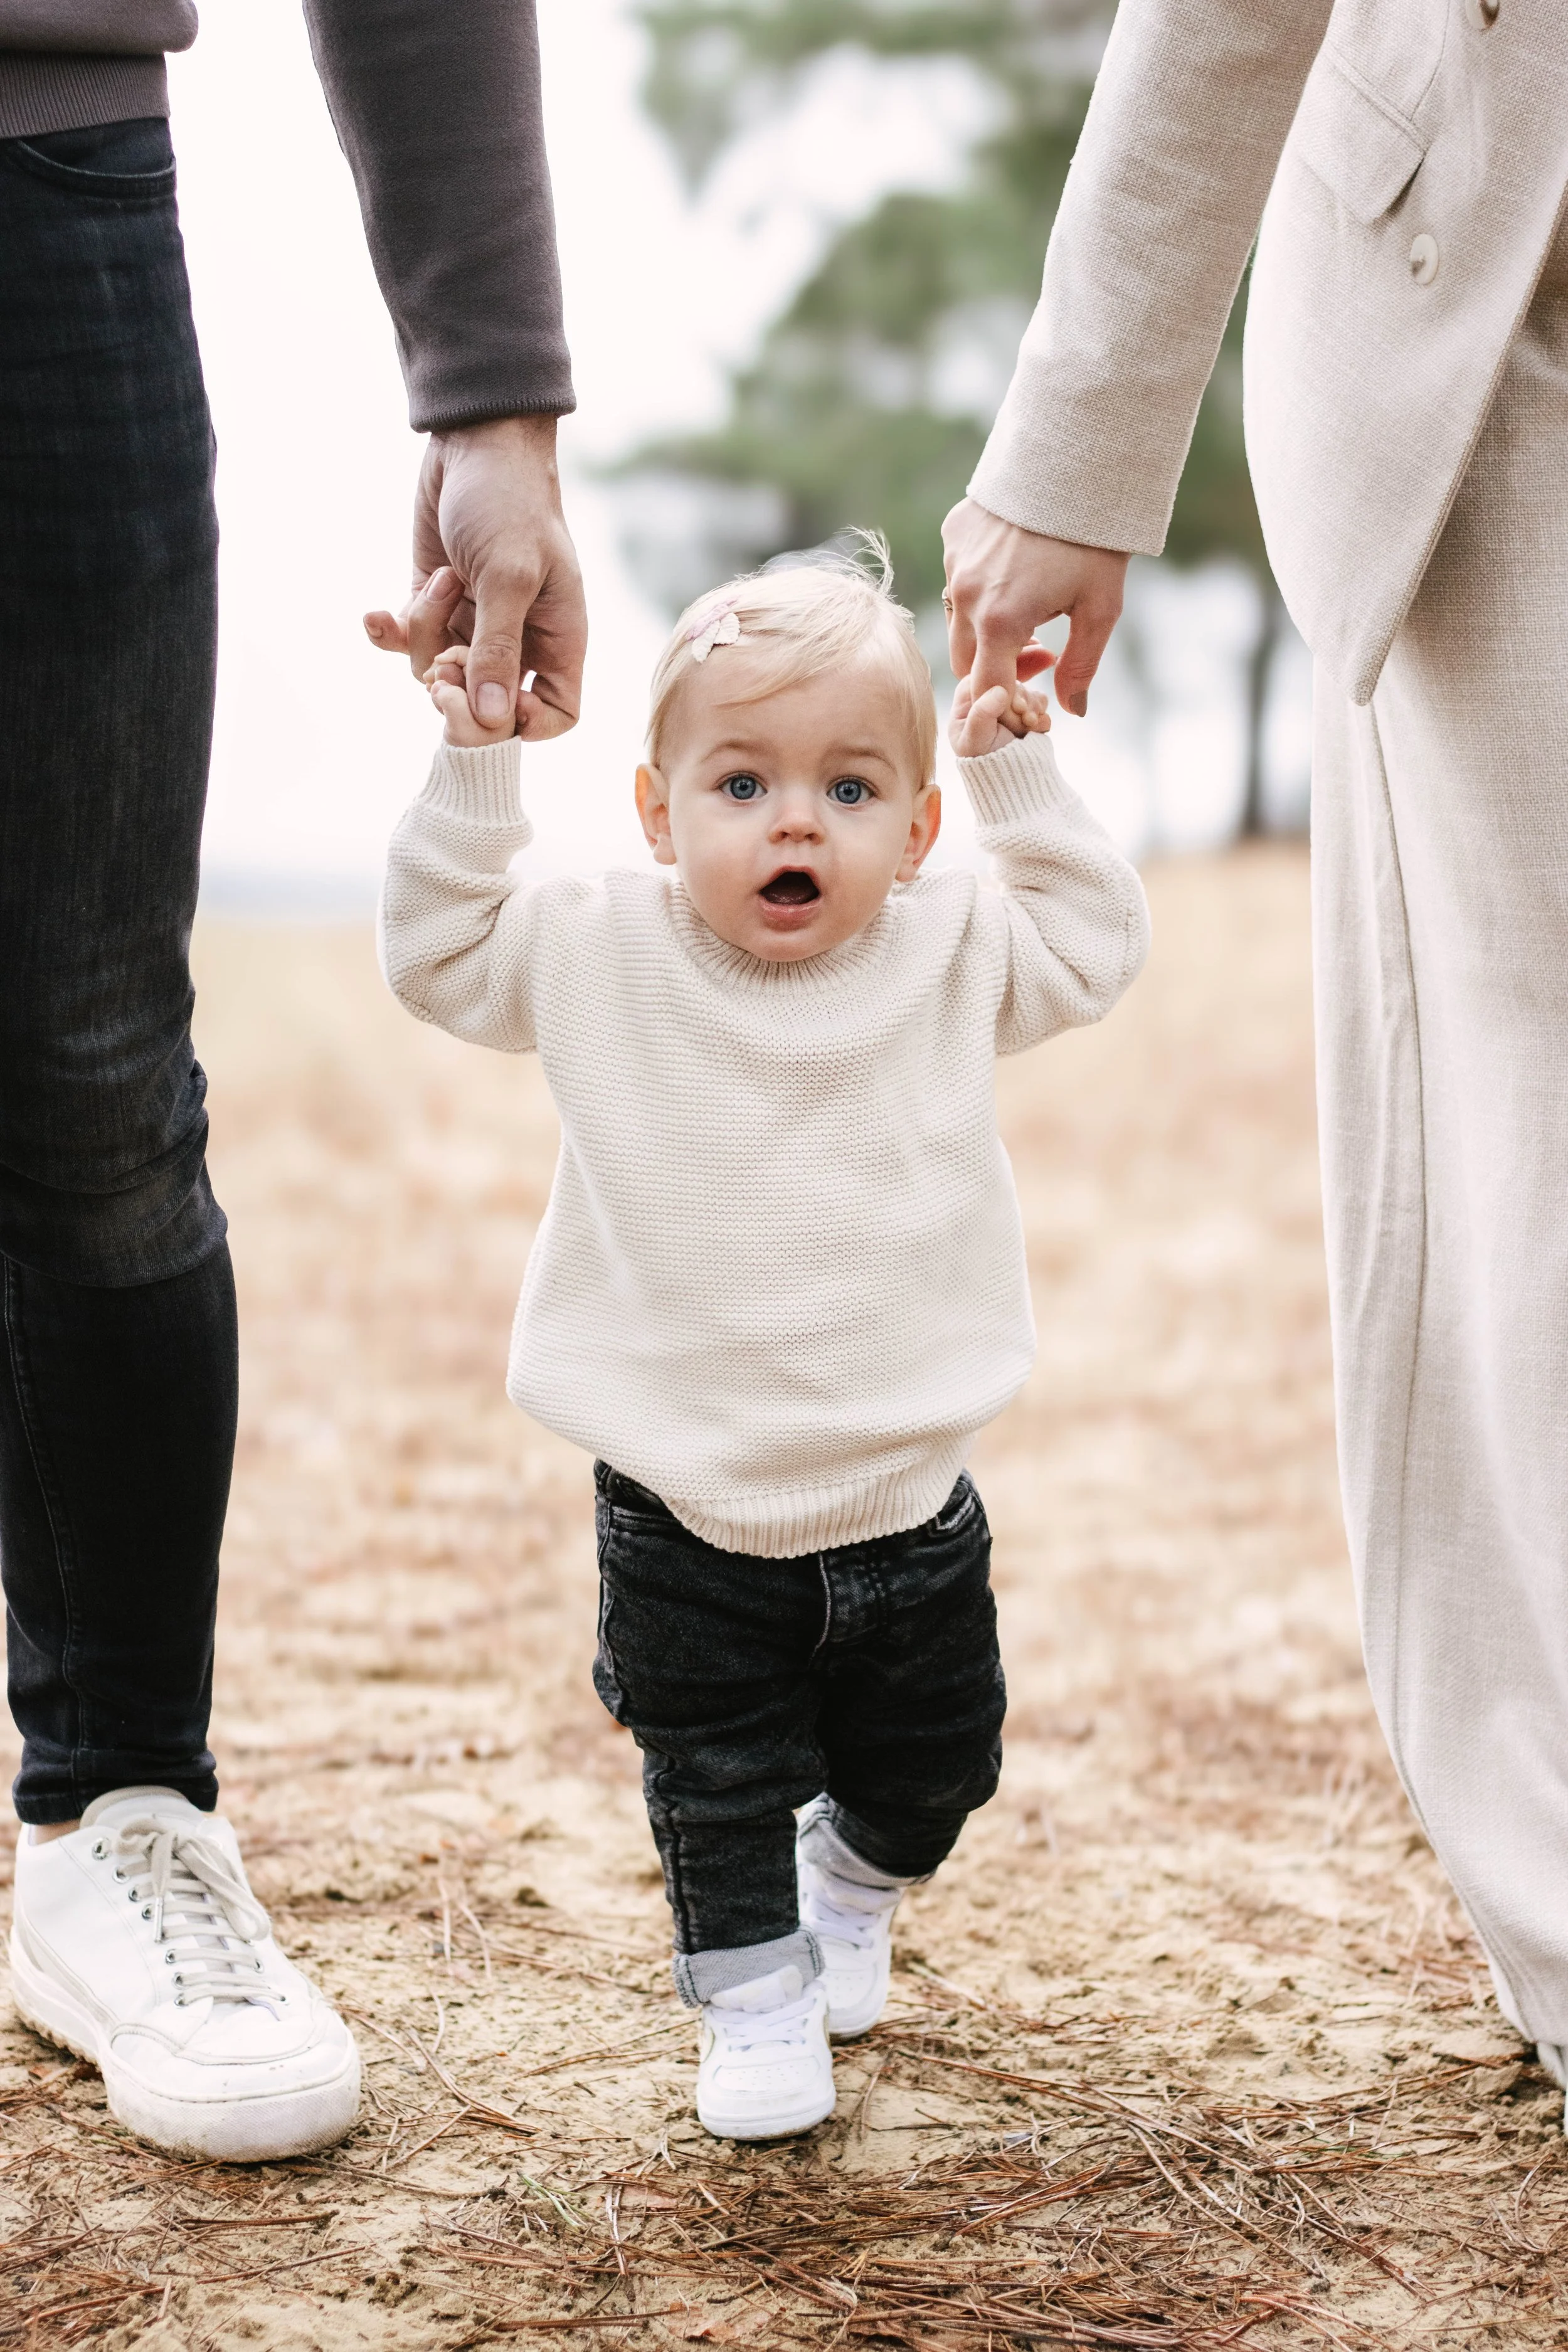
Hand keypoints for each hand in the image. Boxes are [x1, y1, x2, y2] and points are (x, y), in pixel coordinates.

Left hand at [364, 414, 586, 738]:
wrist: (474, 442)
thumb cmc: (510, 503)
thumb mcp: (509, 577)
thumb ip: (497, 648)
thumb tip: (489, 719)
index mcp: (556, 638)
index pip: (555, 713)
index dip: (525, 725)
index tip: (492, 707)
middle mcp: (516, 639)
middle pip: (486, 705)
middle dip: (457, 687)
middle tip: (444, 659)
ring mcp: (473, 623)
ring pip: (438, 673)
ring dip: (427, 635)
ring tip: (441, 582)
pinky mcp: (434, 604)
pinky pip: (408, 641)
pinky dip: (390, 630)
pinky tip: (377, 614)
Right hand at [942, 497, 1128, 717]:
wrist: (1078, 461)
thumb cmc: (1095, 540)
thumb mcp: (1100, 608)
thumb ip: (1081, 666)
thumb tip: (1072, 711)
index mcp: (1000, 622)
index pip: (985, 688)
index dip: (1009, 694)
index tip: (1038, 674)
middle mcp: (966, 596)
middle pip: (964, 660)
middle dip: (996, 662)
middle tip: (1040, 639)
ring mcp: (954, 563)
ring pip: (958, 618)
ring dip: (985, 623)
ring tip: (1029, 596)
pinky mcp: (953, 533)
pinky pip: (958, 574)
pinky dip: (981, 581)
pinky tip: (1016, 559)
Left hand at [949, 672, 1051, 758]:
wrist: (1013, 785)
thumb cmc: (985, 766)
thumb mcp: (976, 741)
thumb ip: (982, 713)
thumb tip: (999, 690)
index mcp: (967, 703)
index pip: (983, 675)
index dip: (1000, 682)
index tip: (1011, 698)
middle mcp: (987, 701)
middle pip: (1009, 680)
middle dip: (1020, 697)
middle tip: (1023, 714)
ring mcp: (1009, 708)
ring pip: (1027, 691)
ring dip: (1034, 706)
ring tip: (1030, 725)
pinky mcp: (1027, 715)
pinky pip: (1040, 703)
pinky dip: (1042, 715)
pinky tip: (1037, 729)